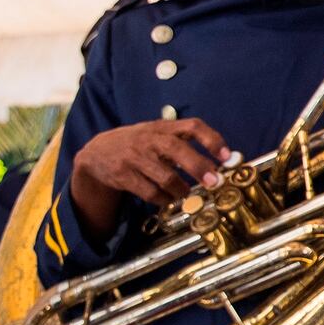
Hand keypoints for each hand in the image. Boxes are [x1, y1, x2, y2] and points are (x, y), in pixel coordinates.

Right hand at [69, 117, 234, 234]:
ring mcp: (134, 157)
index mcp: (162, 128)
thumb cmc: (139, 144)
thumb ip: (184, 143)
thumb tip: (220, 162)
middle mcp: (148, 139)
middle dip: (198, 166)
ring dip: (181, 189)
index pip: (192, 126)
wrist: (96, 153)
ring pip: (165, 176)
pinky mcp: (123, 175)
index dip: (211, 139)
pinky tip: (167, 198)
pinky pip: (150, 192)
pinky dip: (163, 199)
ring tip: (186, 193)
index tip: (226, 156)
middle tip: (213, 181)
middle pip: (177, 149)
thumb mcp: (158, 134)